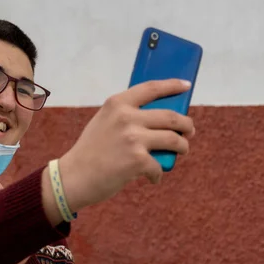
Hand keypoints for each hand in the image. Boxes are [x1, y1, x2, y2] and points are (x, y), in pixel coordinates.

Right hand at [57, 79, 194, 213]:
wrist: (74, 177)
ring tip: (181, 150)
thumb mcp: (104, 121)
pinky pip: (159, 166)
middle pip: (170, 116)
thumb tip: (159, 117)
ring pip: (173, 140)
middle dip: (186, 125)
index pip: (151, 88)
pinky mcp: (137, 160)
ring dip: (182, 146)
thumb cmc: (91, 151)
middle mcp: (126, 117)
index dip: (172, 85)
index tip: (186, 85)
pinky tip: (152, 177)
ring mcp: (133, 138)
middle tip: (189, 131)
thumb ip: (126, 114)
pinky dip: (158, 174)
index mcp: (117, 103)